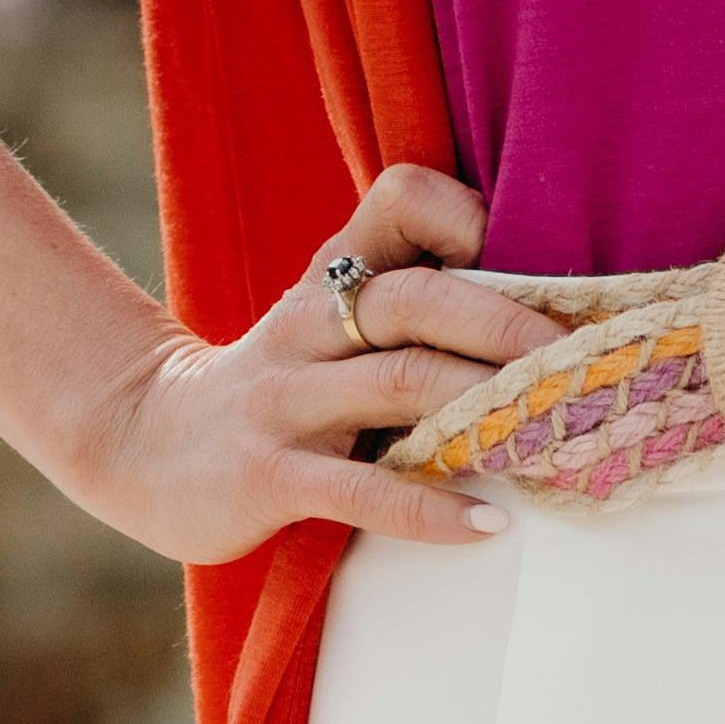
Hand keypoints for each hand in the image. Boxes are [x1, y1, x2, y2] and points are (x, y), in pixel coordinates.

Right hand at [54, 162, 555, 564]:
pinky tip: (488, 524)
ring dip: (488, 407)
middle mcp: (309, 322)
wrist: (140, 443)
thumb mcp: (327, 324)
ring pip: (400, 383)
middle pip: (418, 299)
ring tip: (556, 433)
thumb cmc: (274, 386)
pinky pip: (362, 491)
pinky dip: (432, 509)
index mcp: (332, 275)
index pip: (400, 199)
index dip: (467, 215)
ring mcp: (285, 398)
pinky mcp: (268, 474)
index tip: (531, 262)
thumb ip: (410, 307)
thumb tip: (548, 319)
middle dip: (509, 326)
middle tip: (584, 361)